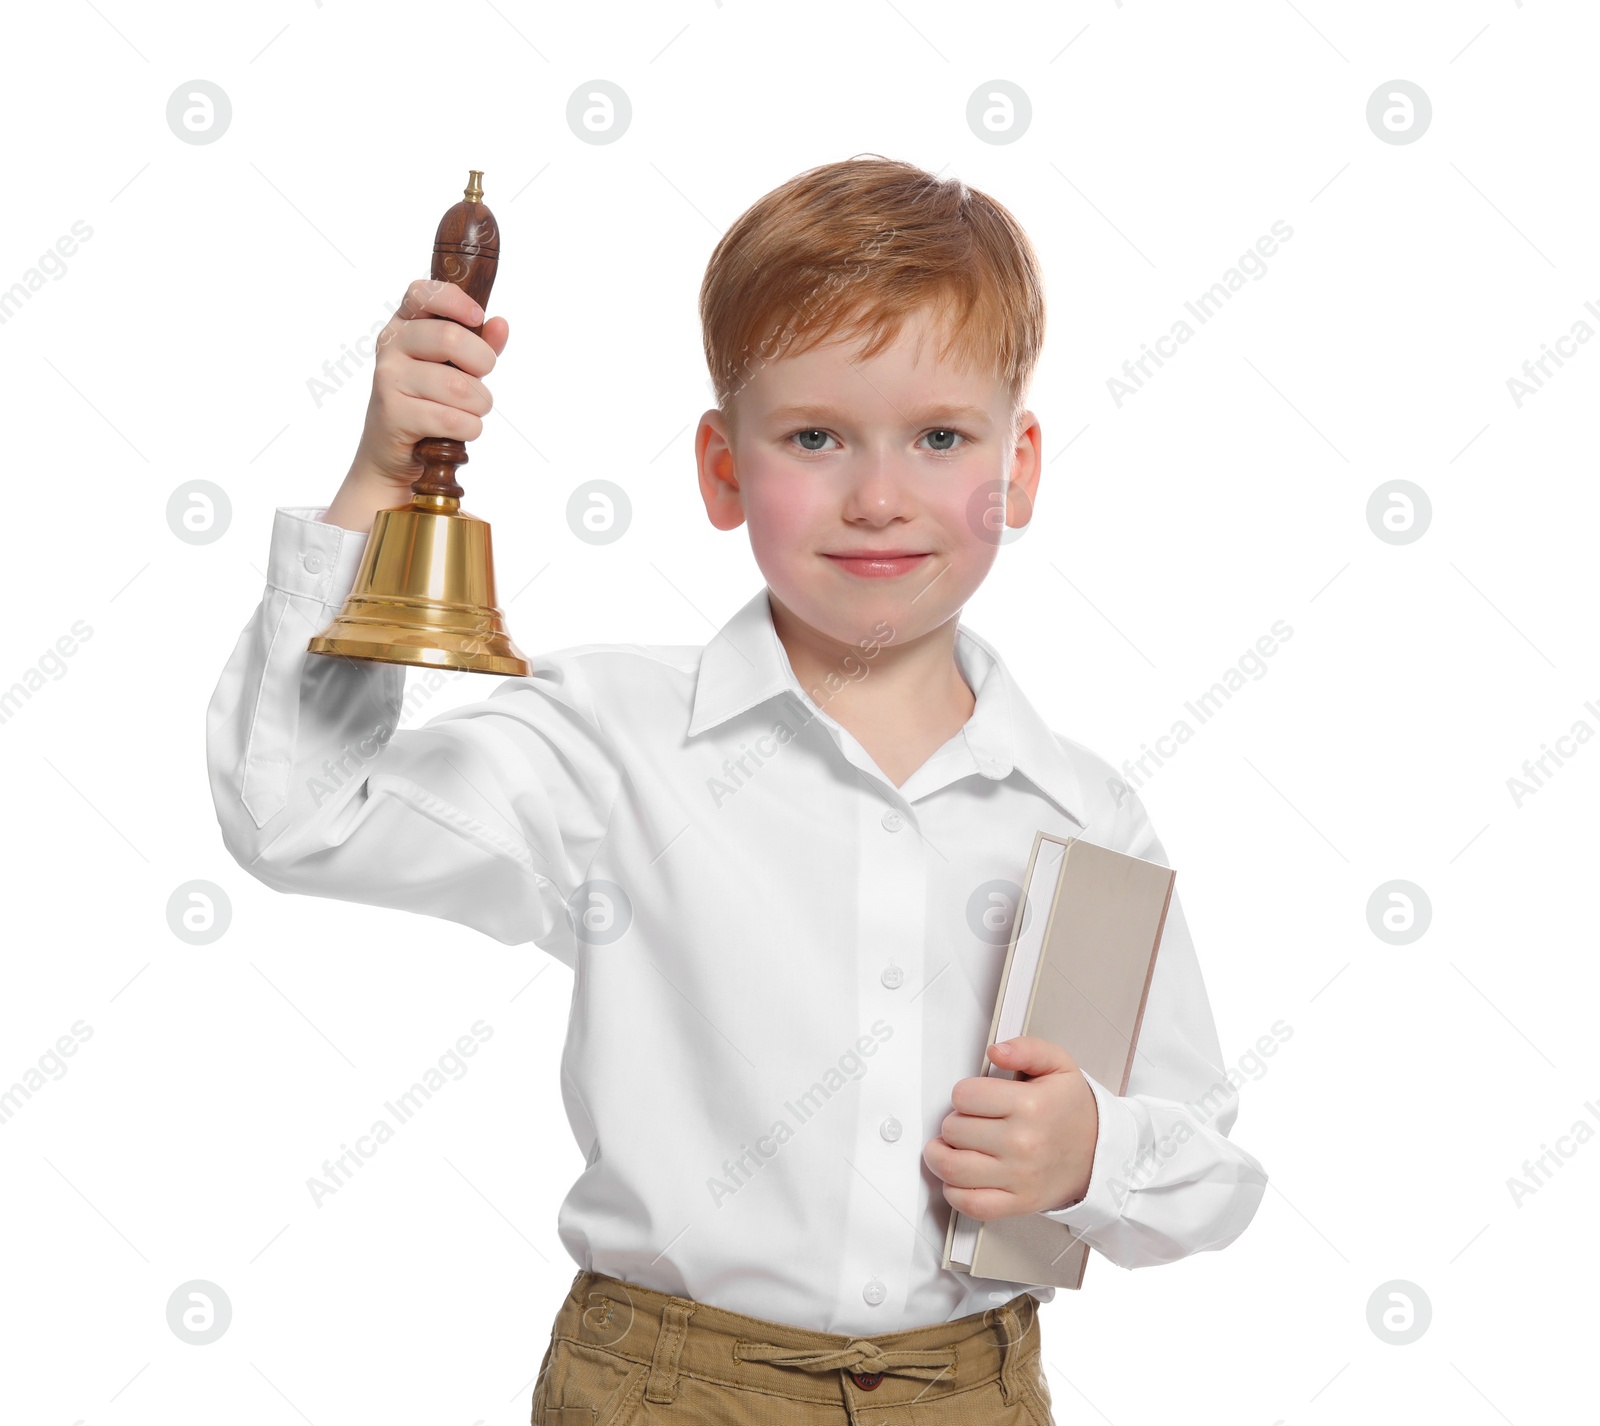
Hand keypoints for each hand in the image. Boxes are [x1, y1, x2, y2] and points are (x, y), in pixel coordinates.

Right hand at [324, 278, 509, 532]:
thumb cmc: (427, 401)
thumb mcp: (455, 367)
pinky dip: (469, 428)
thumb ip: (480, 343)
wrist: (392, 452)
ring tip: (471, 411)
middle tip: (482, 380)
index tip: (478, 317)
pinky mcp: (394, 414)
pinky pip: (451, 419)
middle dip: (482, 364)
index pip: (422, 293)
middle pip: (450, 339)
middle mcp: (390, 346)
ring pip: (458, 386)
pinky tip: (462, 430)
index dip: (454, 301)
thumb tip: (500, 324)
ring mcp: (388, 379)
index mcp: (404, 325)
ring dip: (479, 404)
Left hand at [923, 1035, 1098, 1219]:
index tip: (974, 1098)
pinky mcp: (1017, 1202)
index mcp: (1030, 1105)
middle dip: (954, 1122)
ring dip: (941, 1156)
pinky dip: (953, 1191)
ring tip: (949, 1146)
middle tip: (968, 1121)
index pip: (964, 1096)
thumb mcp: (1058, 1064)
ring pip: (953, 1168)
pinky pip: (970, 1203)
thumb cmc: (1071, 1109)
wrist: (1099, 1153)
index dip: (964, 1093)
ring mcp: (1019, 1177)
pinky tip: (958, 1177)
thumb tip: (996, 1051)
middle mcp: (1023, 1143)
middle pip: (953, 1130)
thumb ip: (1026, 1048)